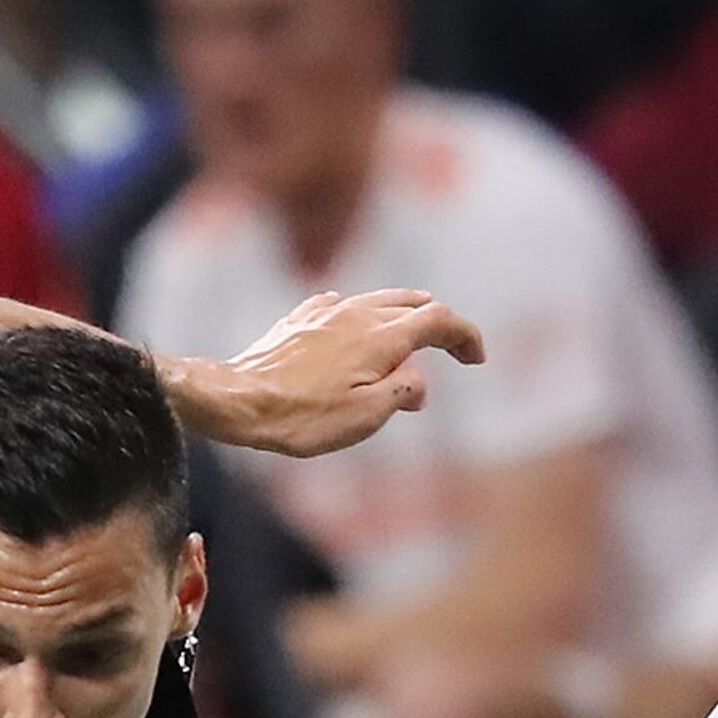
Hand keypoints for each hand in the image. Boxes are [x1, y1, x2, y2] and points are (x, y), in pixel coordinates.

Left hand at [183, 289, 485, 456]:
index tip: (477, 358)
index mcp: (380, 337)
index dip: (465, 335)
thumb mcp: (366, 416)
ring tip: (415, 328)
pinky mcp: (300, 321)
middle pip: (412, 303)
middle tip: (455, 349)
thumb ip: (403, 391)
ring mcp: (326, 314)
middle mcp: (357, 315)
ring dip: (405, 312)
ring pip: (378, 299)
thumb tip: (417, 380)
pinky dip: (363, 315)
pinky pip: (341, 306)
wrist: (240, 402)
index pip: (439, 320)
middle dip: (441, 323)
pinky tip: (355, 325)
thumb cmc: (303, 417)